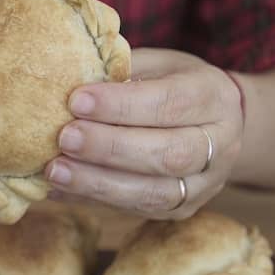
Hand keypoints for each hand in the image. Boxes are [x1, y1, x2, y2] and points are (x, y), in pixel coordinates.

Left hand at [46, 49, 244, 219]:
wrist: (217, 124)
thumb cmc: (173, 84)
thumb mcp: (156, 65)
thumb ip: (122, 72)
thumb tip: (66, 81)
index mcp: (213, 96)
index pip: (170, 103)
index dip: (122, 105)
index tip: (76, 100)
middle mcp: (219, 144)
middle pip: (168, 153)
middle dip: (110, 148)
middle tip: (64, 138)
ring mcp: (204, 184)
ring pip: (155, 192)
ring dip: (98, 183)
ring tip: (55, 170)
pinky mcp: (183, 209)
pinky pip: (137, 210)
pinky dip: (93, 199)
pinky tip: (58, 188)